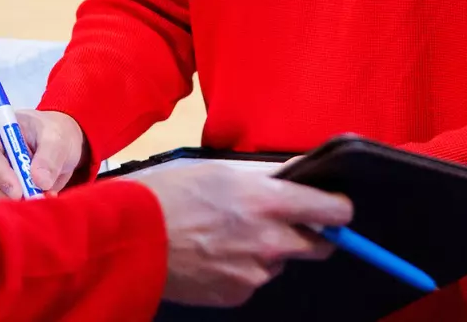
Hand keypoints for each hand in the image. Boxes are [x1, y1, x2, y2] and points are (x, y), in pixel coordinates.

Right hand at [0, 108, 85, 197]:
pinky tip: (35, 201)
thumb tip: (38, 180)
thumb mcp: (58, 139)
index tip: (18, 191)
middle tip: (30, 201)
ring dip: (9, 203)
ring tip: (38, 199)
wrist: (62, 146)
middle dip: (4, 194)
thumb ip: (49, 157)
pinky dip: (14, 208)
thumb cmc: (55, 134)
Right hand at [142, 162, 351, 306]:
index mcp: (269, 204)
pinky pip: (253, 279)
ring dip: (267, 249)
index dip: (337, 207)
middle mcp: (270, 243)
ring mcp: (254, 274)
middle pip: (320, 245)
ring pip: (280, 261)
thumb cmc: (170, 193)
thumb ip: (265, 175)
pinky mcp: (236, 295)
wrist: (129, 238)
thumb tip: (297, 174)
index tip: (332, 205)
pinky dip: (242, 267)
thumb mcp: (219, 170)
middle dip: (310, 233)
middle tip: (281, 219)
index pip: (335, 211)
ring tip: (228, 233)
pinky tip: (213, 253)